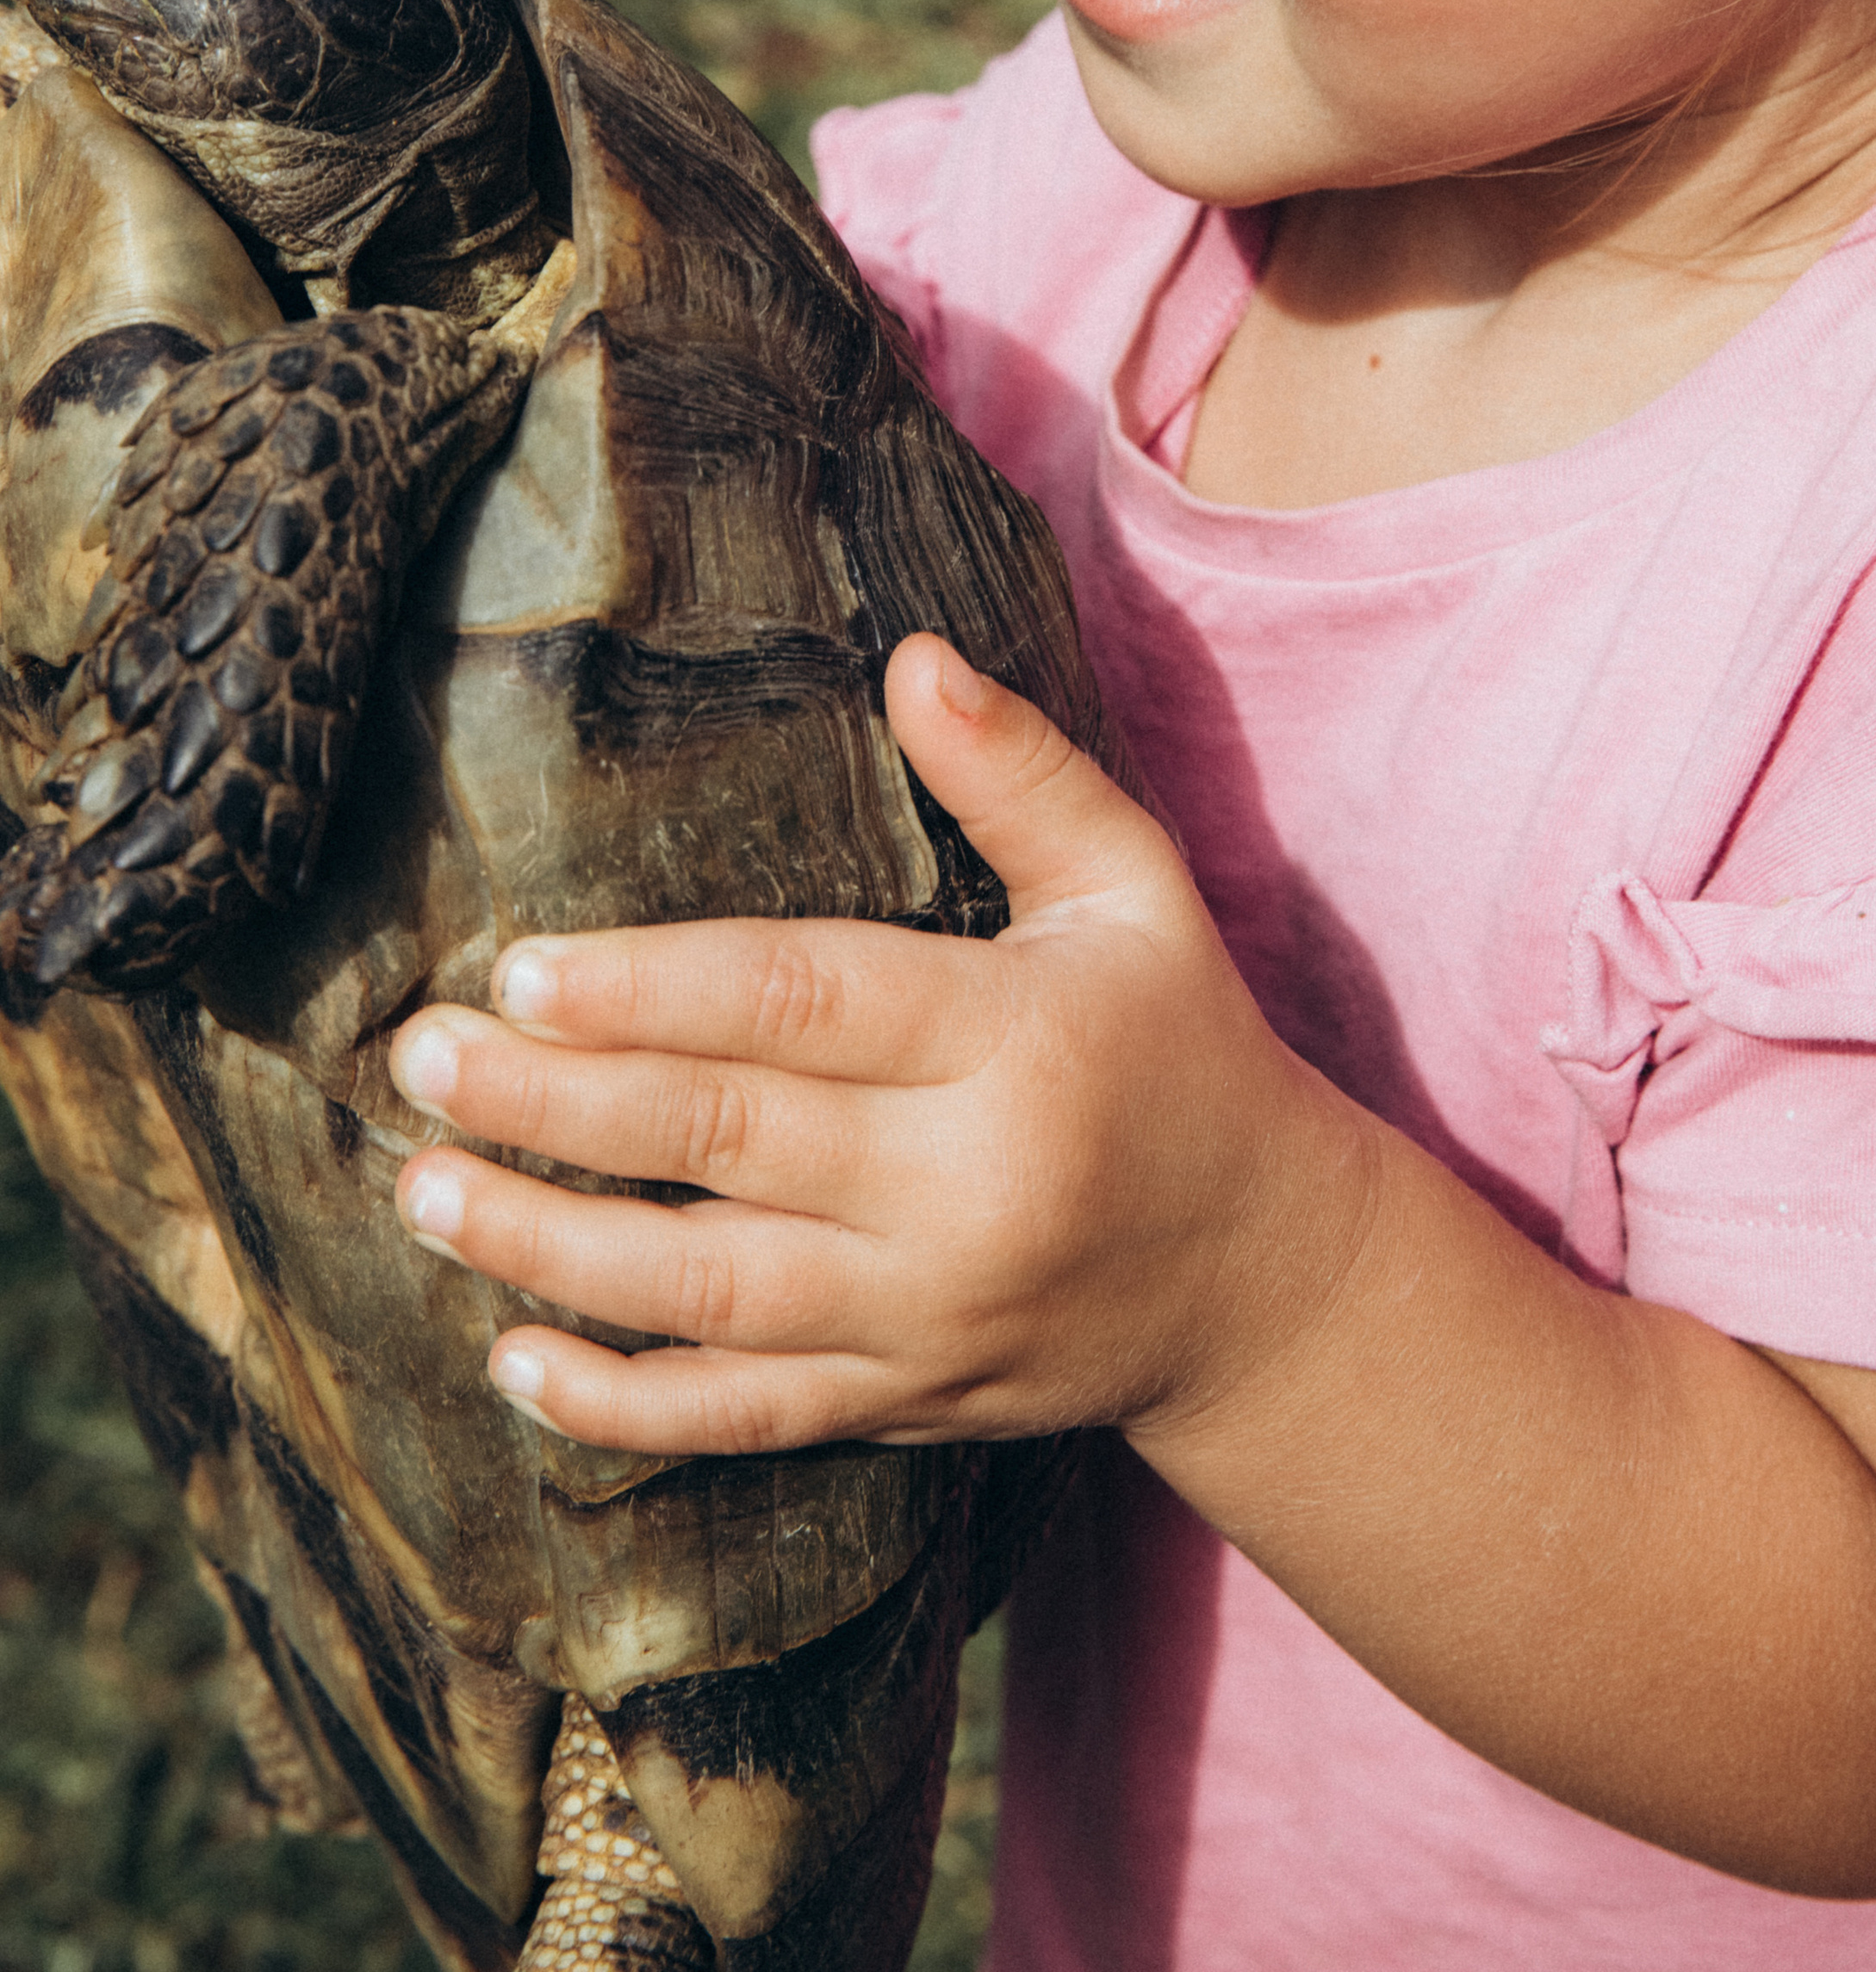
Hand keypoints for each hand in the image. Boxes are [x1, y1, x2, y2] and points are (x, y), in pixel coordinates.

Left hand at [387, 632, 1380, 1454]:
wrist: (1261, 1275)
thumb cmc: (1181, 1046)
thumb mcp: (1135, 887)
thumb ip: (1024, 773)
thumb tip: (912, 656)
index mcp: (1013, 1041)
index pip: (801, 1005)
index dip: (651, 989)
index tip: (518, 969)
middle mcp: (963, 1190)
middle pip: (723, 1145)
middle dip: (554, 1102)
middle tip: (419, 1059)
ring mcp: (927, 1316)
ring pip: (706, 1292)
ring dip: (548, 1245)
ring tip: (425, 1192)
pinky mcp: (904, 1404)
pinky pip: (744, 1415)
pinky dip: (622, 1403)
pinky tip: (513, 1360)